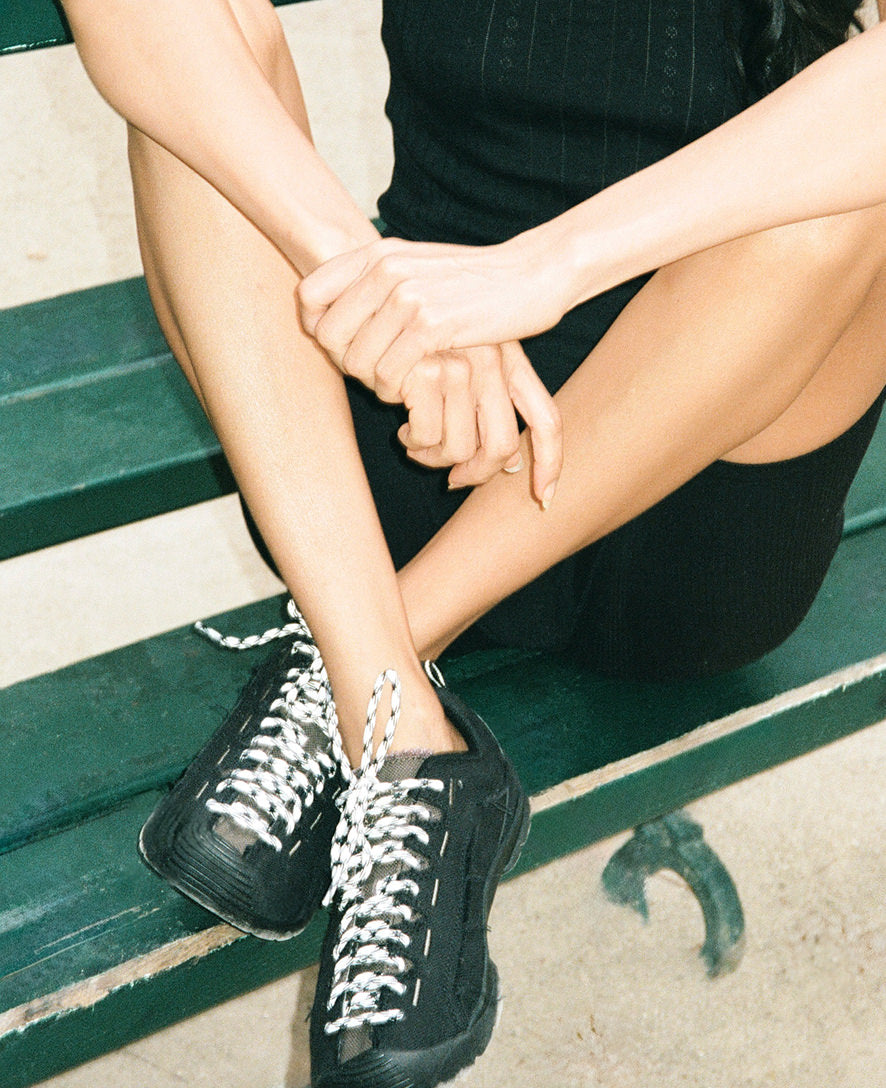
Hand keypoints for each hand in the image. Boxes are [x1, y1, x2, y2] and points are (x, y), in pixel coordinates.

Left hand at [297, 235, 568, 399]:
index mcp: (377, 253)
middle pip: (328, 337)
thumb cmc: (476, 280)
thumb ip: (376, 281)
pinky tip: (418, 388)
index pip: (308, 297)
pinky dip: (400, 391)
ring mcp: (407, 297)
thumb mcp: (418, 265)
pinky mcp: (432, 326)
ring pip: (357, 362)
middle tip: (376, 373)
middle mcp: (385, 270)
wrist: (533, 274)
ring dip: (376, 383)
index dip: (316, 329)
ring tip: (401, 383)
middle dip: (348, 365)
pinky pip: (390, 375)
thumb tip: (327, 314)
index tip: (341, 347)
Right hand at [396, 342, 562, 504]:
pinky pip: (426, 436)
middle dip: (475, 475)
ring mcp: (463, 366)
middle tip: (452, 478)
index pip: (546, 420)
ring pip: (460, 448)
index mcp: (509, 361)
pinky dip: (412, 441)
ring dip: (432, 457)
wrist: (372, 302)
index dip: (549, 464)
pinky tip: (401, 426)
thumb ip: (488, 412)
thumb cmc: (414, 343)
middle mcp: (493, 361)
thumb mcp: (460, 369)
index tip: (544, 498)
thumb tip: (512, 466)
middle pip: (501, 447)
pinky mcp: (429, 372)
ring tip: (415, 442)